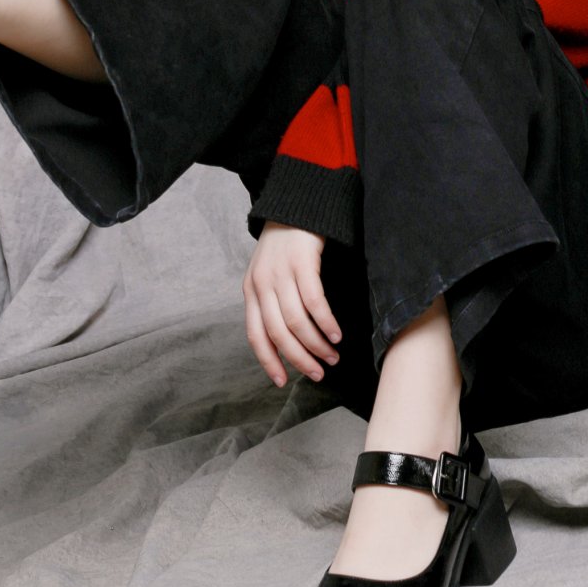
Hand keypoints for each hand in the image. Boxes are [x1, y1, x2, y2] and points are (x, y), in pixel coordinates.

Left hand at [242, 222, 340, 387]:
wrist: (296, 205)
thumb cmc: (285, 244)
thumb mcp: (268, 273)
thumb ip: (271, 302)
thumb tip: (285, 340)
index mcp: (251, 290)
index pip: (256, 335)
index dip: (269, 361)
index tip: (283, 381)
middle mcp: (262, 284)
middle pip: (278, 333)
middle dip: (299, 358)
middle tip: (318, 374)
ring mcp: (281, 273)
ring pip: (296, 321)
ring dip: (316, 345)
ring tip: (332, 356)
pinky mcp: (302, 263)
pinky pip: (314, 302)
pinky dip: (326, 322)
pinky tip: (336, 333)